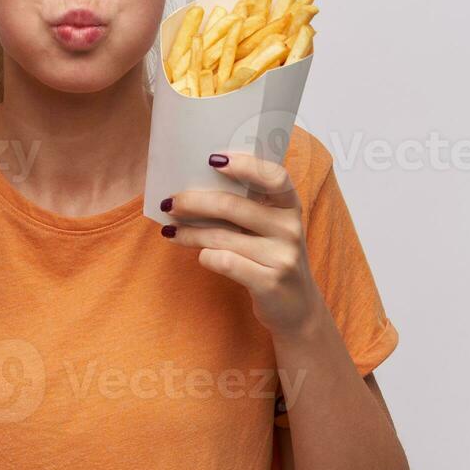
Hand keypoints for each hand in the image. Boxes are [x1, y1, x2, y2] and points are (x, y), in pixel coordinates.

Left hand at [160, 151, 326, 339]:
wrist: (298, 310)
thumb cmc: (273, 259)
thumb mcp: (272, 229)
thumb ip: (249, 207)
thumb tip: (197, 185)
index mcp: (290, 207)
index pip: (274, 176)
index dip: (245, 165)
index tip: (213, 159)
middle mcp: (290, 229)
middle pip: (233, 206)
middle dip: (194, 202)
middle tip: (170, 202)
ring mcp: (281, 257)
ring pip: (221, 236)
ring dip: (190, 232)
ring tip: (171, 231)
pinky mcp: (269, 283)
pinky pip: (224, 262)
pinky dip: (205, 257)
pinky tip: (199, 256)